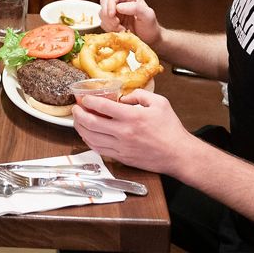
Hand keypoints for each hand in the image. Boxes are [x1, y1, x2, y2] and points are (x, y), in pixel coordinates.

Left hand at [72, 88, 194, 175]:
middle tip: (75, 108)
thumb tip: (124, 97)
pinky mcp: (122, 157)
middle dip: (79, 114)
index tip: (84, 98)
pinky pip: (99, 149)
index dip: (89, 101)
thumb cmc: (171, 129)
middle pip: (91, 123)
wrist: (178, 155)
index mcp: (133, 117)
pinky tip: (87, 135)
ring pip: (92, 138)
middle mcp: (124, 132)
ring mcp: (121, 147)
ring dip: (80, 128)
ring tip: (77, 120)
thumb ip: (140, 95)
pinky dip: (89, 141)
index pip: (103, 107)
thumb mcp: (159, 103)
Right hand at [99, 0, 161, 46]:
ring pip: (102, 13)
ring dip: (109, 23)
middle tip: (117, 24)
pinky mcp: (111, 21)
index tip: (113, 15)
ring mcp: (115, 11)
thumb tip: (118, 7)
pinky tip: (120, 31)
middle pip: (104, 1)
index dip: (110, 4)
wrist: (149, 39)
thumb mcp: (148, 16)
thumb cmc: (150, 26)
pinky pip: (103, 23)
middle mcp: (121, 1)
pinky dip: (109, 28)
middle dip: (108, 14)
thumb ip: (135, 8)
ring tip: (122, 29)